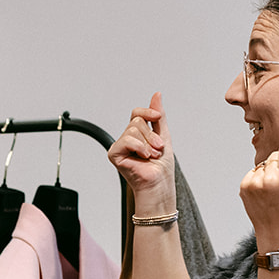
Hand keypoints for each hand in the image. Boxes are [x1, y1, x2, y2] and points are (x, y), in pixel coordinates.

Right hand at [107, 91, 176, 212]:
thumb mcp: (164, 135)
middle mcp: (127, 139)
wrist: (159, 183)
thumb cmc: (161, 166)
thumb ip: (158, 116)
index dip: (147, 112)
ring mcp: (120, 146)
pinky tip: (143, 157)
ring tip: (151, 155)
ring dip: (147, 143)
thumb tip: (157, 95)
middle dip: (151, 135)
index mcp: (138, 134)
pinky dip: (139, 147)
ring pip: (132, 130)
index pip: (137, 113)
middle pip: (136, 121)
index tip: (157, 118)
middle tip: (157, 149)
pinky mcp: (114, 154)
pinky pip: (126, 140)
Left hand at [239, 137, 278, 241]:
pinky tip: (265, 193)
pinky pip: (253, 172)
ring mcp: (254, 184)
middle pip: (274, 154)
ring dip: (269, 172)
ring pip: (263, 163)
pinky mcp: (244, 187)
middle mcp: (269, 180)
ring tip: (274, 190)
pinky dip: (259, 179)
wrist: (277, 231)